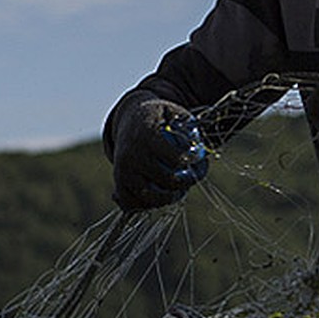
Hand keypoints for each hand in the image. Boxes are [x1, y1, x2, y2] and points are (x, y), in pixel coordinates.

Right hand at [111, 94, 207, 210]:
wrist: (129, 120)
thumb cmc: (158, 119)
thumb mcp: (173, 112)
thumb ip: (189, 125)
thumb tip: (200, 149)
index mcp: (147, 136)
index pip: (176, 158)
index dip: (192, 162)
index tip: (198, 158)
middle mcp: (132, 155)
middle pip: (166, 180)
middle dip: (186, 181)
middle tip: (192, 176)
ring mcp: (123, 171)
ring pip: (148, 197)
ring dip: (168, 197)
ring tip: (178, 190)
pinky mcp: (118, 182)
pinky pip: (130, 203)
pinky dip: (145, 205)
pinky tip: (159, 196)